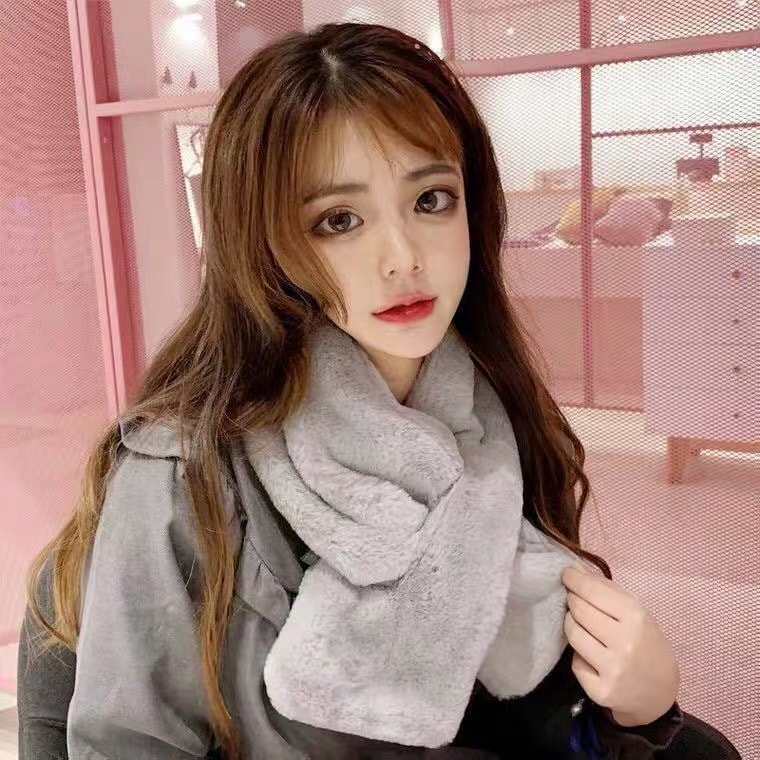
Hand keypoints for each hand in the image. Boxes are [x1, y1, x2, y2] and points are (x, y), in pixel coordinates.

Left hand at [562, 566, 679, 726]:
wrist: (659, 692)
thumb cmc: (646, 643)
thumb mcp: (637, 613)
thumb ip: (609, 591)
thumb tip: (578, 571)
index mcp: (636, 618)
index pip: (593, 592)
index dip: (574, 580)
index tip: (566, 574)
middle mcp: (625, 643)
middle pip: (579, 611)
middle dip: (572, 601)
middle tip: (572, 598)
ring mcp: (613, 669)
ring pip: (572, 634)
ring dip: (571, 624)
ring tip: (581, 624)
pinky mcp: (601, 691)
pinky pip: (575, 662)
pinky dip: (579, 655)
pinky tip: (590, 655)